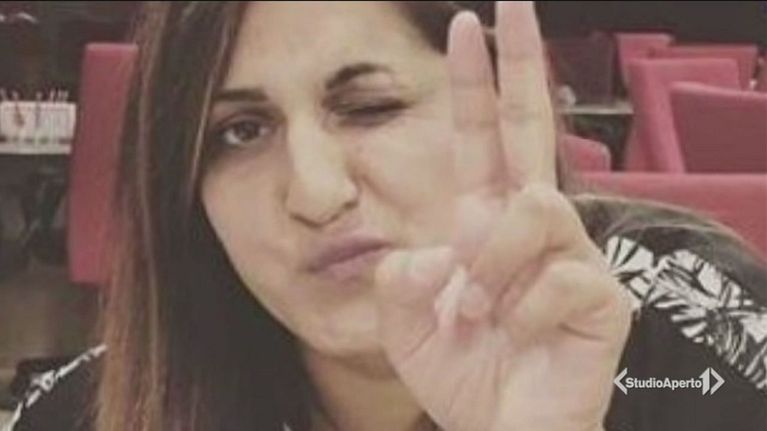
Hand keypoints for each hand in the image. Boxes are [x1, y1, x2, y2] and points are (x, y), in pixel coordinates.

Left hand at [374, 3, 631, 430]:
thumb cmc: (462, 377)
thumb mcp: (405, 323)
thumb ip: (400, 276)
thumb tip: (434, 246)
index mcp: (484, 224)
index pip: (482, 139)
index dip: (477, 84)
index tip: (468, 25)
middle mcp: (533, 229)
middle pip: (534, 129)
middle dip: (524, 64)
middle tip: (517, 2)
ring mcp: (573, 258)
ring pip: (536, 206)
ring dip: (493, 262)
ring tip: (479, 309)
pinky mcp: (602, 296)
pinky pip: (559, 275)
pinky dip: (519, 311)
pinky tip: (517, 336)